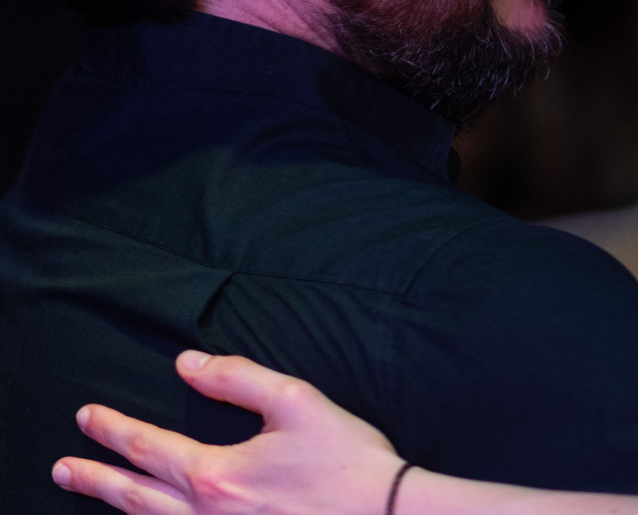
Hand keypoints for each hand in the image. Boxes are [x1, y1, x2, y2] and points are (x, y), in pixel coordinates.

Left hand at [54, 350, 405, 514]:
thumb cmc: (346, 460)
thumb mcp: (297, 402)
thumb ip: (237, 378)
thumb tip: (189, 364)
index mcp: (217, 476)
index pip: (148, 448)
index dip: (113, 430)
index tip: (87, 417)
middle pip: (134, 496)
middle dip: (96, 477)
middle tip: (64, 466)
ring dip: (115, 507)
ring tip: (94, 492)